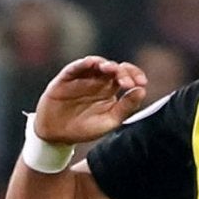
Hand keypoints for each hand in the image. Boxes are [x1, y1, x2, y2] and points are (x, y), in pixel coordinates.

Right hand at [31, 55, 151, 145]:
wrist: (56, 135)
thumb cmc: (84, 128)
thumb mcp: (109, 121)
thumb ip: (126, 107)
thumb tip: (142, 91)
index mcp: (110, 90)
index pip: (126, 76)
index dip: (135, 75)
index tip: (142, 83)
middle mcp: (97, 80)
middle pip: (113, 68)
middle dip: (122, 72)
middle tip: (126, 82)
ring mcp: (81, 78)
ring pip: (96, 64)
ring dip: (104, 64)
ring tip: (110, 69)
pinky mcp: (65, 79)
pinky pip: (75, 67)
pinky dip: (83, 64)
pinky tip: (90, 63)